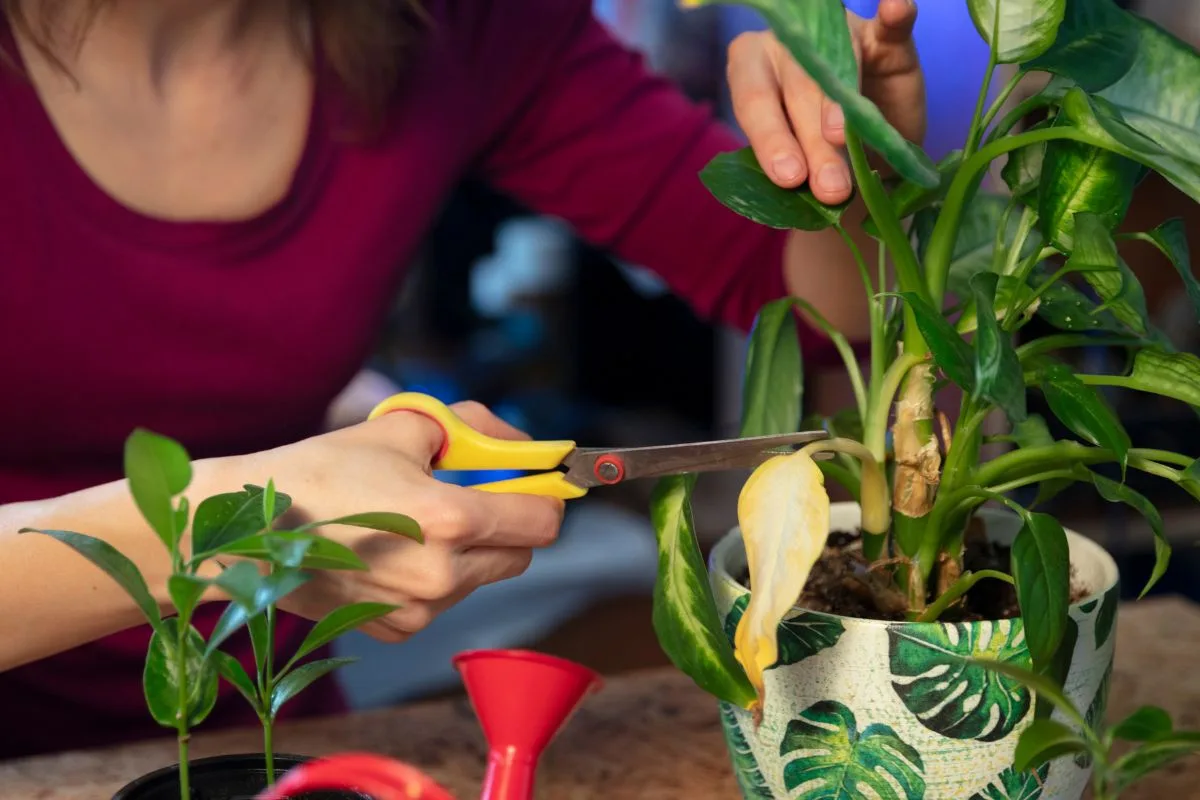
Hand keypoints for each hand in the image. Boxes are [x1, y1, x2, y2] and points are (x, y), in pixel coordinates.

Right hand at [259, 401, 563, 641]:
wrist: (247, 529)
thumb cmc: (322, 470)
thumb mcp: (405, 426)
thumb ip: (475, 430)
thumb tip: (521, 446)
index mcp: (449, 517)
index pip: (542, 522)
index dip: (545, 498)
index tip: (536, 484)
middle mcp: (442, 572)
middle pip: (520, 555)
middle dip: (508, 524)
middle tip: (476, 497)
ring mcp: (419, 607)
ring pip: (480, 578)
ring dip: (468, 551)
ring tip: (413, 521)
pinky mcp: (395, 628)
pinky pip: (441, 601)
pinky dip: (433, 577)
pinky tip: (390, 552)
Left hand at [726, 0, 925, 203]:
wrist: (866, 153)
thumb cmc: (813, 156)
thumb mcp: (799, 164)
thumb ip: (796, 168)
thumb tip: (799, 185)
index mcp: (752, 69)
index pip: (754, 100)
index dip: (771, 138)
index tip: (789, 176)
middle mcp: (789, 44)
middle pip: (799, 89)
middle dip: (813, 142)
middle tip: (829, 187)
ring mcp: (838, 36)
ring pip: (839, 68)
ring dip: (842, 108)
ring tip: (845, 141)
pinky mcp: (883, 37)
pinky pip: (891, 25)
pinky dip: (895, 15)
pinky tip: (895, 8)